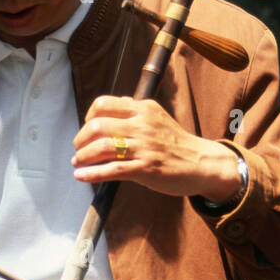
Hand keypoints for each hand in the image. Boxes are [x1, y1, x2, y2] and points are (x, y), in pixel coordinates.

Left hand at [71, 96, 239, 203]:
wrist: (201, 162)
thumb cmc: (175, 143)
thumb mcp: (156, 118)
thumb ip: (133, 112)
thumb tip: (109, 108)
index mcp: (143, 108)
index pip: (103, 104)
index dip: (88, 117)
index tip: (87, 129)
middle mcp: (142, 124)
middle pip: (97, 126)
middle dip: (81, 140)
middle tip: (78, 149)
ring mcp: (144, 146)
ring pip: (102, 147)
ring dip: (83, 157)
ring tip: (78, 163)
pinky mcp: (145, 168)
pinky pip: (112, 170)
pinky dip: (91, 174)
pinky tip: (81, 176)